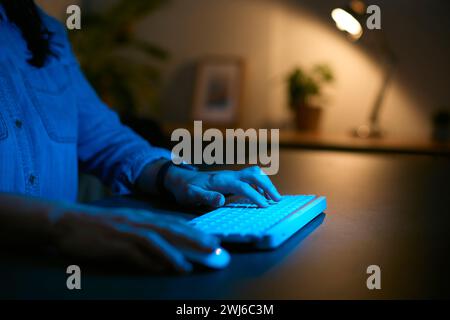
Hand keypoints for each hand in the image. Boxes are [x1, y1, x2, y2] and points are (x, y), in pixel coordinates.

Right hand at [52, 204, 218, 272]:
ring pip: (164, 236)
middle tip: (217, 246)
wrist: (65, 222)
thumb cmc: (95, 229)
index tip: (212, 238)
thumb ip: (143, 242)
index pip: (174, 223)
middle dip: (198, 237)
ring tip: (203, 255)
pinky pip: (144, 249)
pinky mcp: (118, 240)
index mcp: (142, 217)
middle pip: (174, 228)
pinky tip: (174, 264)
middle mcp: (140, 220)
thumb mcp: (123, 230)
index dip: (195, 231)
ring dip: (185, 246)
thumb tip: (162, 260)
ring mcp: (129, 229)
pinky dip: (162, 256)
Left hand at [164, 166, 281, 207]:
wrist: (179, 179)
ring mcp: (231, 175)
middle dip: (267, 185)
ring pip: (254, 173)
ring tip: (274, 198)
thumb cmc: (185, 189)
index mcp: (220, 180)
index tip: (264, 206)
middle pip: (253, 174)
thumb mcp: (190, 196)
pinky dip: (260, 184)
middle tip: (277, 199)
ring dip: (266, 183)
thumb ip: (205, 197)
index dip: (255, 194)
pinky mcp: (232, 178)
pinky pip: (250, 177)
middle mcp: (228, 175)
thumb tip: (221, 200)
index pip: (242, 185)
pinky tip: (263, 195)